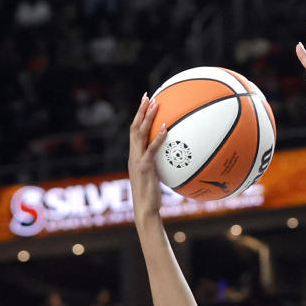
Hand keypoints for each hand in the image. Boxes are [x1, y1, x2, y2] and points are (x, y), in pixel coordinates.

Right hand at [128, 94, 164, 218]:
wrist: (145, 210)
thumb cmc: (152, 197)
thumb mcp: (155, 178)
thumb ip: (159, 167)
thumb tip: (172, 160)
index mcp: (134, 156)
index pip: (134, 132)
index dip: (138, 117)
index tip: (145, 103)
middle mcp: (133, 155)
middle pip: (134, 128)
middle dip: (140, 110)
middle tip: (147, 96)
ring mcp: (137, 160)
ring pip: (139, 134)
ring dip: (147, 117)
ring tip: (155, 104)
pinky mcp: (144, 167)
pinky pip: (151, 149)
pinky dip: (158, 137)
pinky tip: (165, 128)